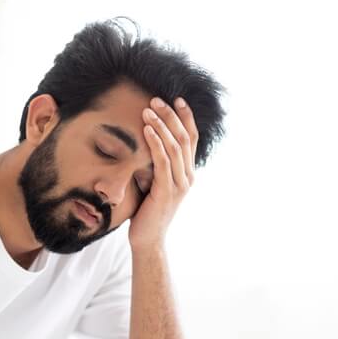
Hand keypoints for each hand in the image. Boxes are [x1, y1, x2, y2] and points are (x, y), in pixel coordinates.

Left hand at [127, 96, 198, 250]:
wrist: (147, 239)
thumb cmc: (147, 211)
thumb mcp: (154, 182)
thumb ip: (156, 164)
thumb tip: (146, 141)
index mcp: (187, 173)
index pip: (191, 139)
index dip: (186, 117)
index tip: (176, 99)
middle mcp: (188, 177)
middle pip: (185, 138)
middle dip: (171, 116)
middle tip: (156, 99)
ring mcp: (179, 185)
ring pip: (175, 147)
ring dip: (161, 126)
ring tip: (148, 110)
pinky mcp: (166, 191)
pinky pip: (163, 162)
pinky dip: (155, 143)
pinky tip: (146, 130)